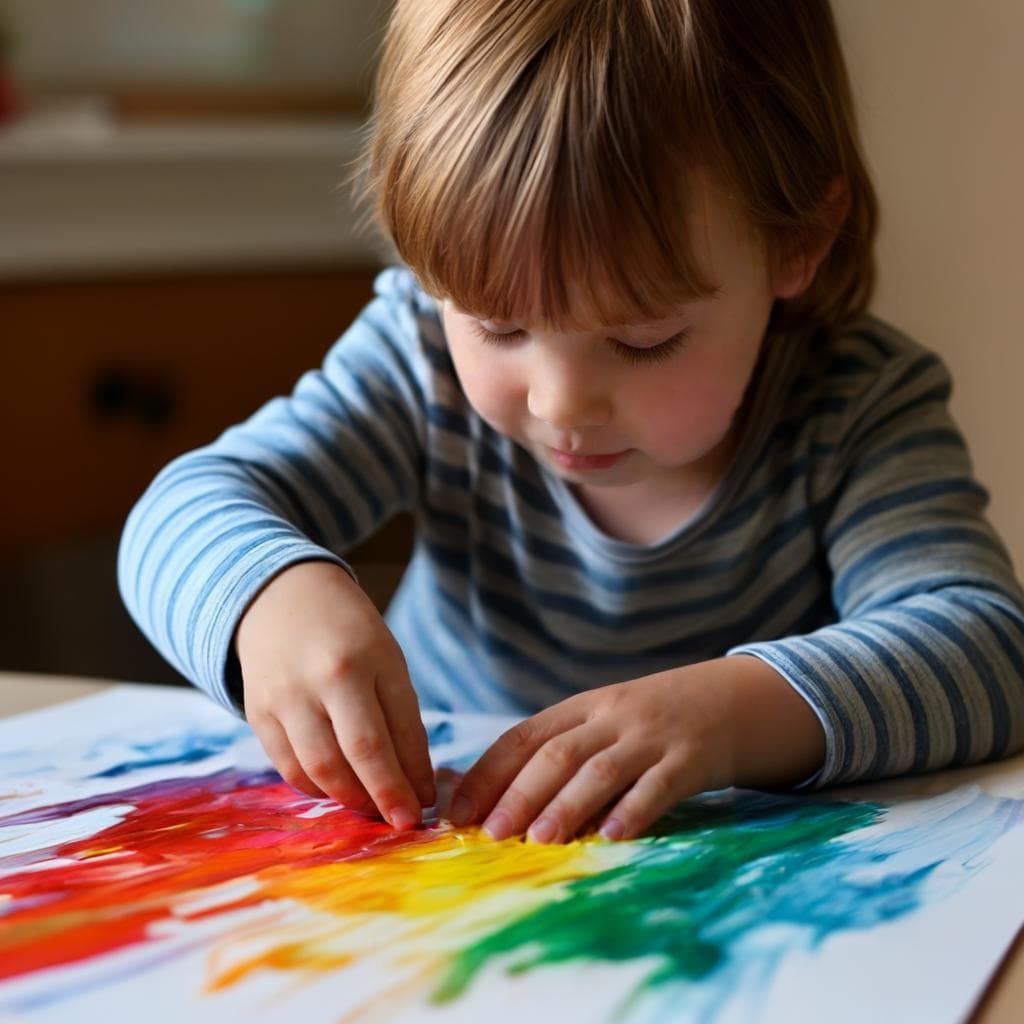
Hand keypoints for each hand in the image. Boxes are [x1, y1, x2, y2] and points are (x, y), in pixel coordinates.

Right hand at [235, 560, 434, 829]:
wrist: (280, 597)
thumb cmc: (347, 632)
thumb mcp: (387, 660)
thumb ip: (400, 717)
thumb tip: (416, 782)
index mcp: (365, 660)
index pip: (395, 732)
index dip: (413, 776)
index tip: (427, 804)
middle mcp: (323, 679)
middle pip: (358, 754)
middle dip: (385, 797)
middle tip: (404, 822)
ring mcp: (285, 697)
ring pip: (319, 769)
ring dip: (351, 799)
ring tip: (372, 809)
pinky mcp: (257, 713)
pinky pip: (289, 767)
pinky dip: (316, 788)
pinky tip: (337, 792)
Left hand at [448, 656, 824, 842]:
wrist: (735, 698)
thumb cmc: (656, 721)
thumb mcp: (606, 722)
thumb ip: (562, 752)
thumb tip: (500, 802)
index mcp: (581, 709)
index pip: (523, 737)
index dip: (488, 774)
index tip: (459, 811)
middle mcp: (611, 717)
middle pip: (556, 754)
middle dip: (519, 795)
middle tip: (491, 835)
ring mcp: (651, 736)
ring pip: (600, 770)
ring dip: (567, 805)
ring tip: (541, 839)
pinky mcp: (691, 757)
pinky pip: (659, 786)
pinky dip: (634, 811)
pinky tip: (613, 837)